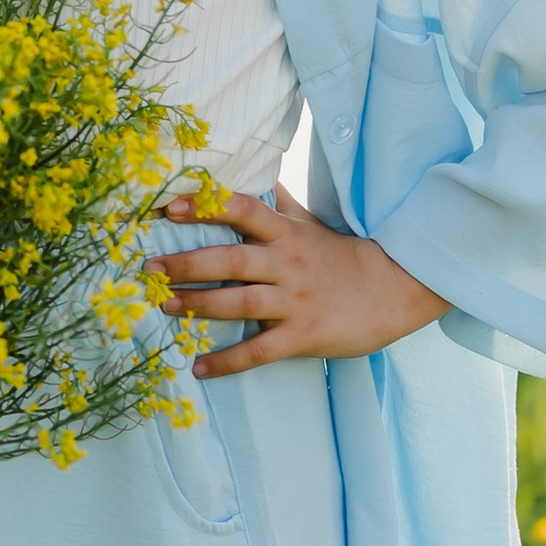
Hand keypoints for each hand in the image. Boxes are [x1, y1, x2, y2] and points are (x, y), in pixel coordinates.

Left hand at [148, 185, 446, 378]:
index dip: (207, 206)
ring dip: (199, 305)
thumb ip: (280, 206)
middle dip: (187, 263)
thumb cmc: (344, 257)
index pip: (244, 211)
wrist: (395, 289)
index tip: (170, 207)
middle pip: (231, 260)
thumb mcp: (313, 224)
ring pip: (240, 302)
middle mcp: (288, 264)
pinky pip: (260, 350)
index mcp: (287, 234)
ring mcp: (295, 301)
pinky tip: (199, 368)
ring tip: (165, 307)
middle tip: (149, 268)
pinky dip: (228, 361)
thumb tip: (256, 177)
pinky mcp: (304, 335)